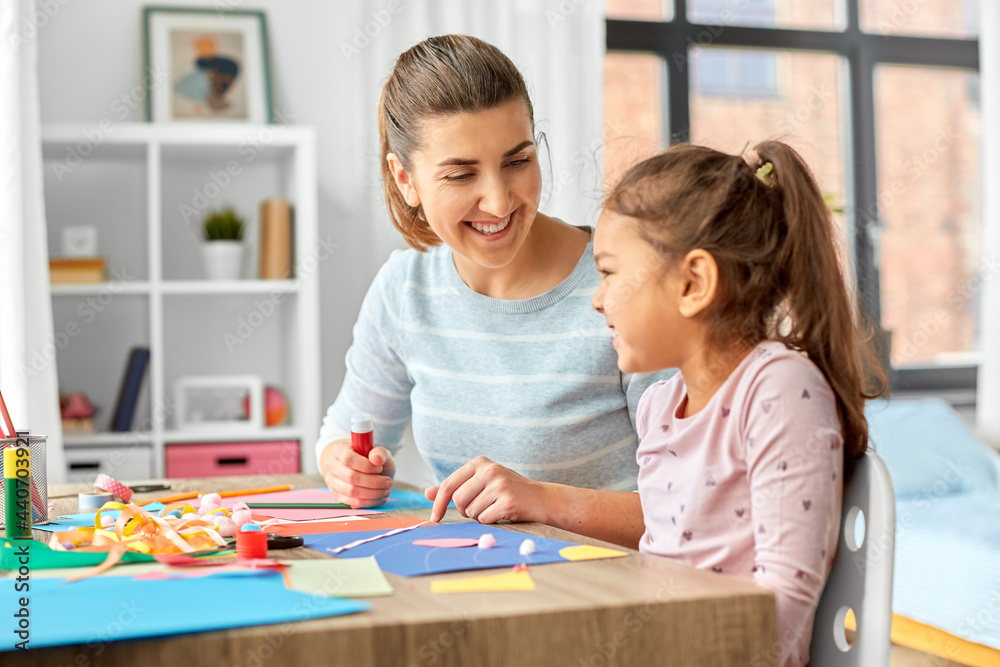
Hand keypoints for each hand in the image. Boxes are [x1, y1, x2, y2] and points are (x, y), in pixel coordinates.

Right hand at [319, 439, 395, 507]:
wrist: (365, 470)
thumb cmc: (372, 460)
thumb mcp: (380, 452)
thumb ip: (380, 452)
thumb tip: (376, 458)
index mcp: (339, 450)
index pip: (348, 459)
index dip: (366, 466)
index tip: (380, 468)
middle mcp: (332, 465)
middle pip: (350, 477)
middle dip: (373, 482)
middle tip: (388, 482)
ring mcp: (332, 482)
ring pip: (352, 492)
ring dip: (373, 493)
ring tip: (386, 490)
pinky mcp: (337, 495)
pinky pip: (353, 502)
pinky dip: (370, 502)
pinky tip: (380, 497)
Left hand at [425, 456, 548, 523]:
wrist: (542, 499)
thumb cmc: (508, 491)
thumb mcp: (481, 482)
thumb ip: (455, 487)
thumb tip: (427, 493)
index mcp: (480, 463)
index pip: (449, 484)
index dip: (439, 503)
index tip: (435, 517)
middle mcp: (489, 470)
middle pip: (458, 500)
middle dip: (465, 511)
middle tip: (481, 507)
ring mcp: (500, 485)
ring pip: (471, 512)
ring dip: (479, 515)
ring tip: (495, 507)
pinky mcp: (508, 501)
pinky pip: (485, 519)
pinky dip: (490, 520)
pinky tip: (502, 512)